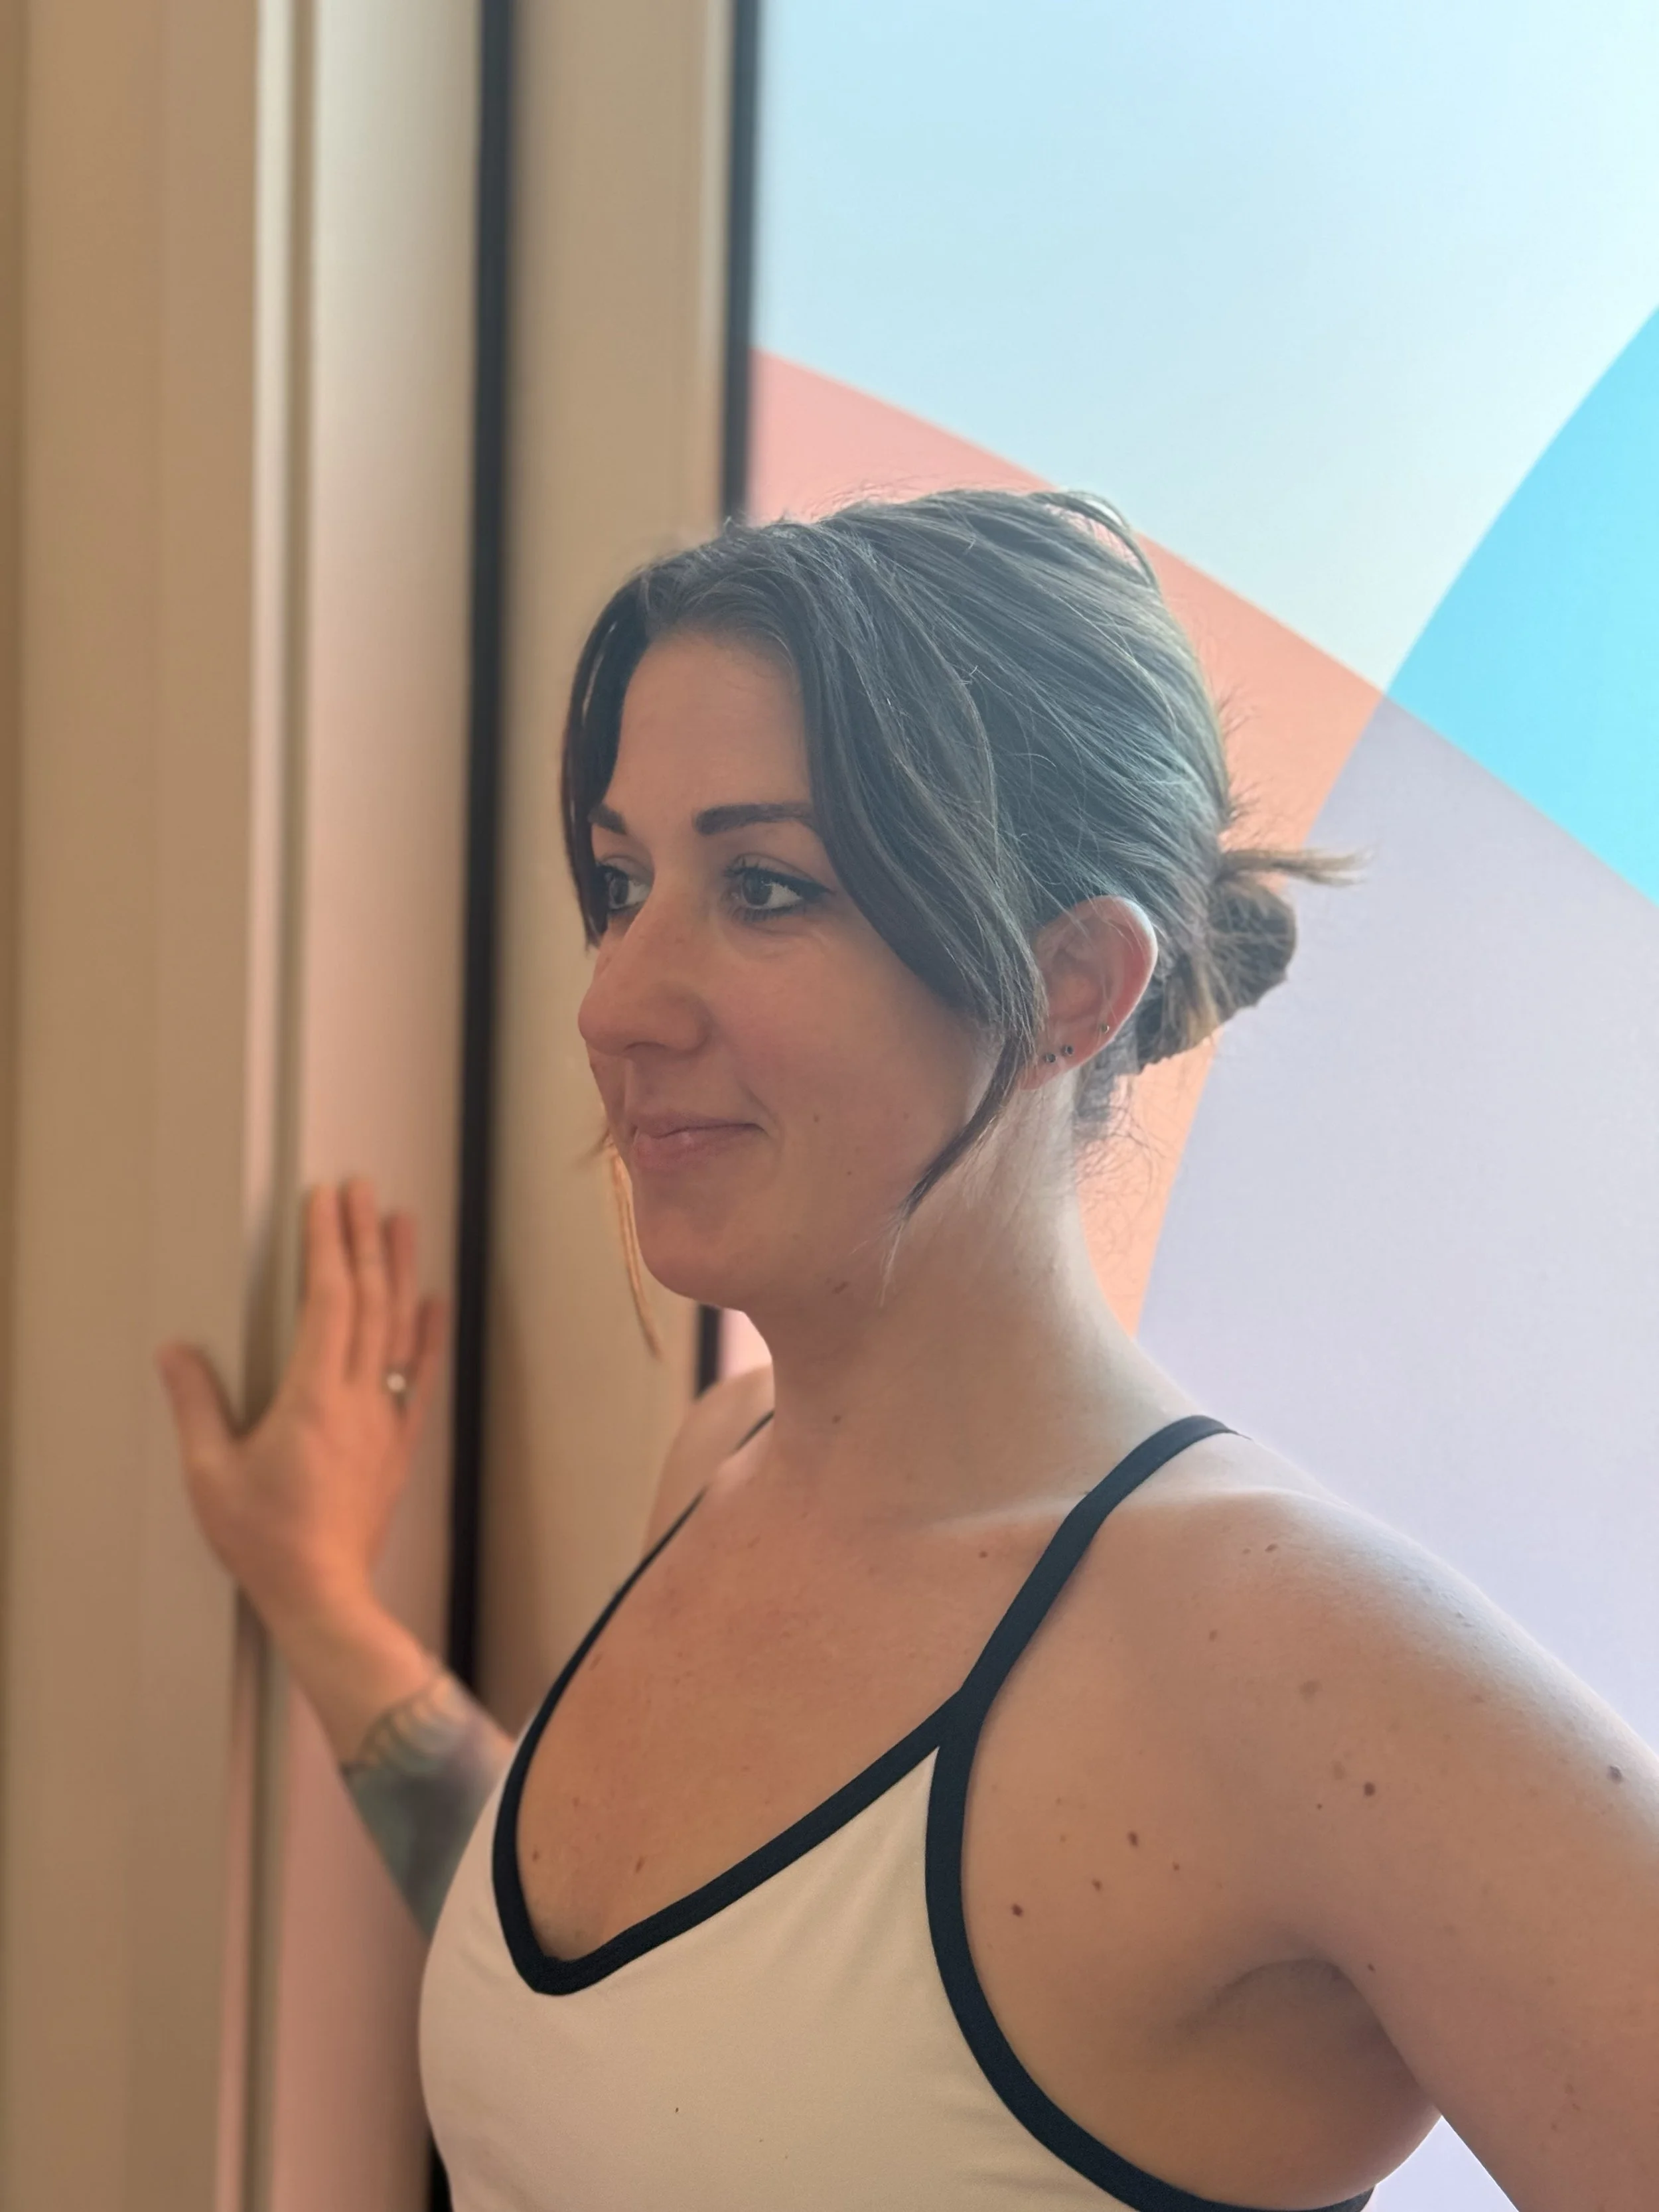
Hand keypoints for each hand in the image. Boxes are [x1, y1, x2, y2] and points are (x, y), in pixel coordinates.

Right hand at [156, 1176, 449, 1635]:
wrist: (323, 1594)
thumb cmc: (266, 1541)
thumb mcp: (211, 1474)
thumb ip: (196, 1406)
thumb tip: (176, 1352)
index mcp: (313, 1397)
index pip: (327, 1300)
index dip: (327, 1244)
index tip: (326, 1200)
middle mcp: (359, 1398)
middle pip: (369, 1301)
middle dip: (364, 1239)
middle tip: (364, 1189)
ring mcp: (386, 1419)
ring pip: (401, 1328)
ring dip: (401, 1270)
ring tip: (402, 1221)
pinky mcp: (398, 1444)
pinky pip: (421, 1376)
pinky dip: (430, 1335)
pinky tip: (434, 1303)